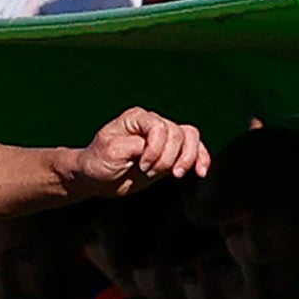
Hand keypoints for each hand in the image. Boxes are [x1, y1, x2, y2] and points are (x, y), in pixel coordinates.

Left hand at [70, 108, 208, 194]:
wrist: (97, 179)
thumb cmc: (99, 162)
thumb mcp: (111, 152)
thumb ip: (134, 145)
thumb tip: (153, 146)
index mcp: (136, 118)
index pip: (159, 127)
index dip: (155, 148)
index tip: (142, 165)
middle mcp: (153, 123)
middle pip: (177, 133)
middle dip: (167, 158)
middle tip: (149, 172)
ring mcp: (164, 137)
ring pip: (190, 138)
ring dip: (187, 158)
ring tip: (175, 174)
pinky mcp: (171, 153)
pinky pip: (196, 149)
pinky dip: (201, 159)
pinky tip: (200, 172)